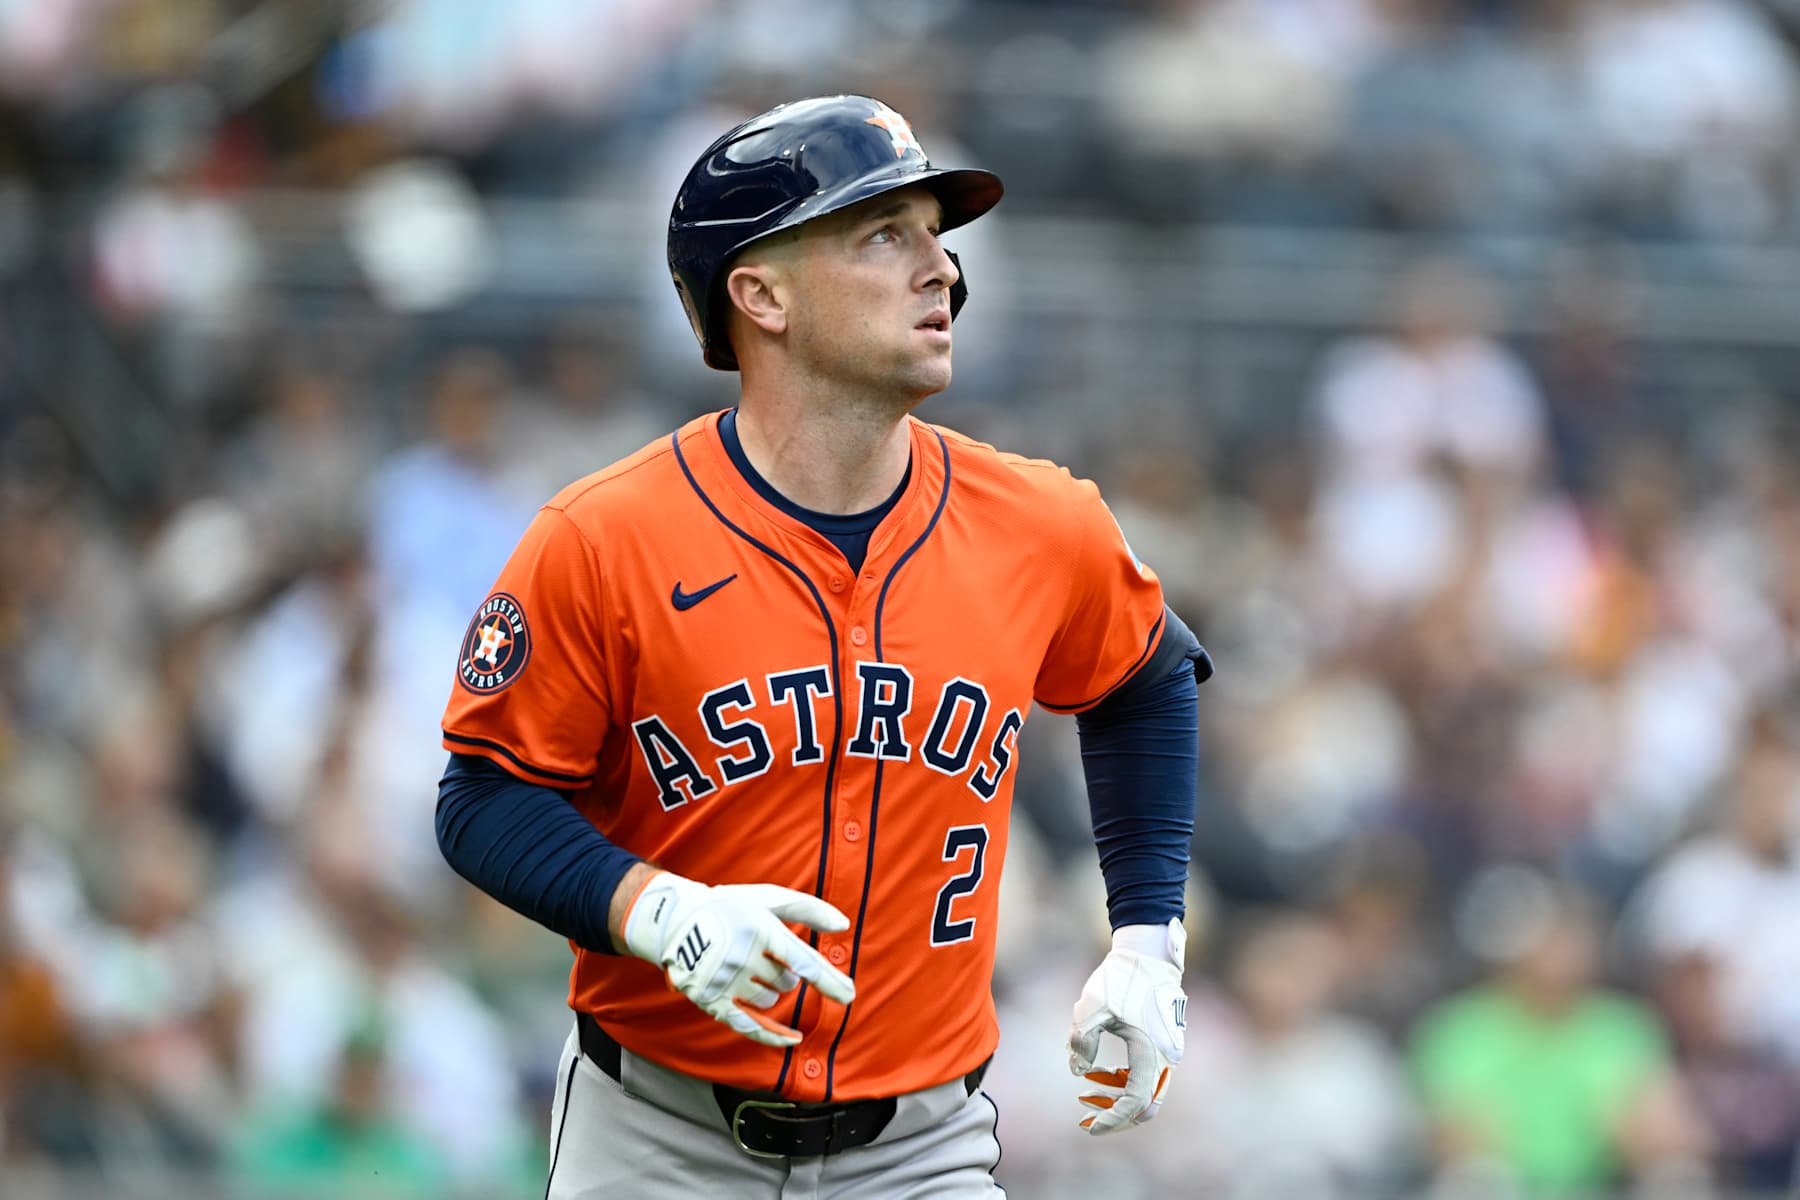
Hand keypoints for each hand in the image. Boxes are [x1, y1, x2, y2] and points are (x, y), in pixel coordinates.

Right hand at [622, 871, 855, 1046]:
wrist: (675, 920)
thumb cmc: (730, 906)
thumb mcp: (767, 898)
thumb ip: (808, 909)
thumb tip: (843, 925)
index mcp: (758, 928)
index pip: (802, 961)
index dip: (828, 980)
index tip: (849, 994)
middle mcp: (741, 956)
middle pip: (787, 983)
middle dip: (786, 973)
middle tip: (764, 954)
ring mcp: (724, 981)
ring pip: (770, 1001)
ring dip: (771, 990)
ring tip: (748, 967)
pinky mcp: (710, 1001)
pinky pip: (749, 1026)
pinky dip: (772, 1035)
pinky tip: (794, 1039)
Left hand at [1068, 919, 1186, 1134]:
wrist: (1147, 953)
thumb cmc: (1121, 978)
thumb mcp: (1092, 1007)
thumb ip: (1081, 1041)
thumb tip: (1077, 1071)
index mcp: (1151, 1053)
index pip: (1133, 1102)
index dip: (1111, 1119)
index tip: (1088, 1127)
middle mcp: (1166, 1057)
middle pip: (1145, 1105)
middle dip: (1116, 1114)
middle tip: (1086, 1116)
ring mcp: (1168, 1050)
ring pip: (1146, 1091)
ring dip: (1117, 1096)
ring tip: (1086, 1089)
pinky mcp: (1163, 1042)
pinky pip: (1146, 1074)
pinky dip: (1124, 1079)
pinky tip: (1099, 1071)